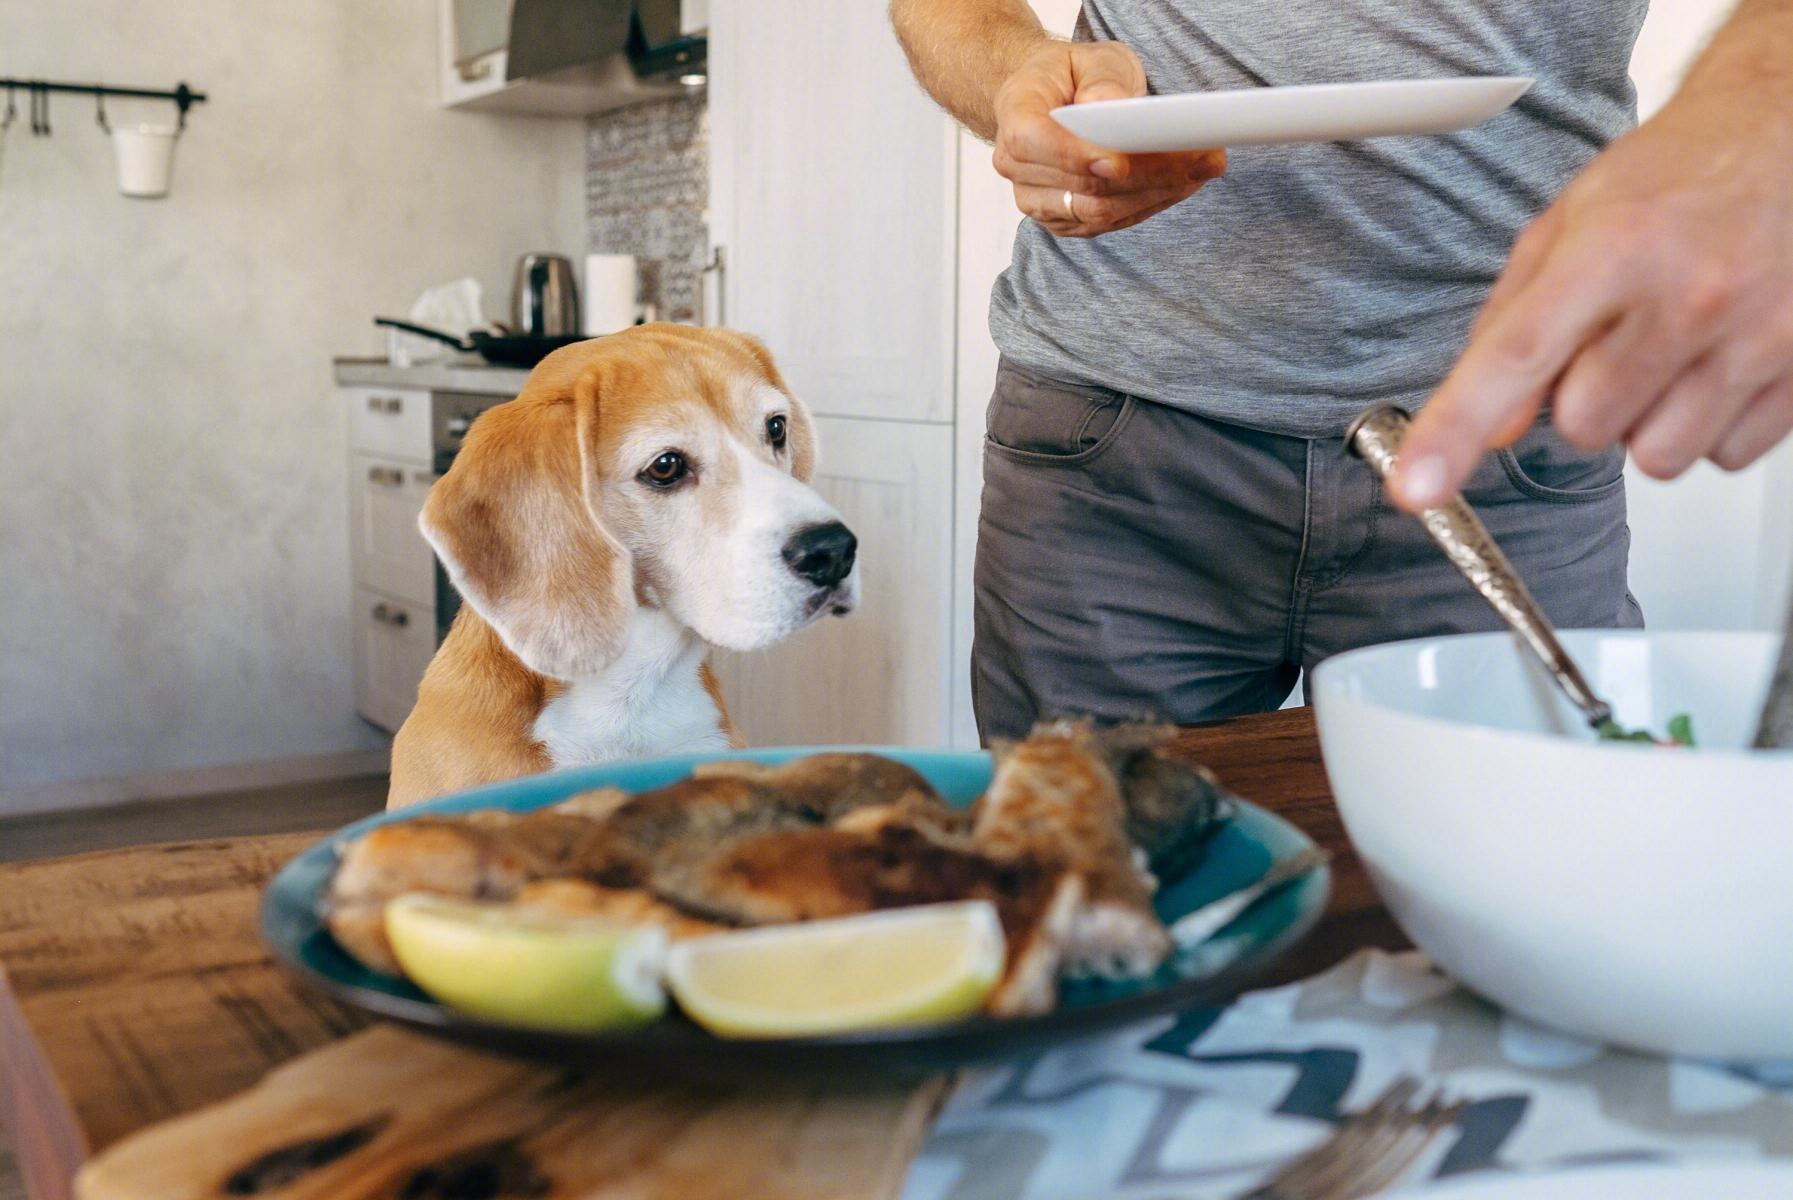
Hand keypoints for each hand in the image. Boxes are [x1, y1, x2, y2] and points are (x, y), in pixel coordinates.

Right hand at [993, 39, 1224, 237]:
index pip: (1037, 145)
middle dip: (1144, 174)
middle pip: (1081, 186)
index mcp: (1016, 118)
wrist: (1051, 102)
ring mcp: (1039, 201)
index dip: (1080, 157)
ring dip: (1155, 193)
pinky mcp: (1065, 221)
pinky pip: (1109, 222)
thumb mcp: (1089, 60)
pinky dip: (1149, 204)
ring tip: (1200, 169)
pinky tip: (1181, 184)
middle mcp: (1018, 168)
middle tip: (1196, 157)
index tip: (1121, 161)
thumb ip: (1100, 80)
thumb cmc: (1070, 78)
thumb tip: (1109, 106)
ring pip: (1099, 212)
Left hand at [1391, 89, 1792, 510]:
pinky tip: (1715, 362)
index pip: (1516, 357)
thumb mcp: (1573, 223)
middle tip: (1613, 337)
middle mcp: (1690, 293)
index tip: (1417, 486)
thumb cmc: (1680, 173)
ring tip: (1666, 351)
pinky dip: (1709, 425)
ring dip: (1645, 420)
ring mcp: (1757, 335)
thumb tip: (1489, 426)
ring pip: (1655, 455)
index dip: (1456, 429)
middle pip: (1583, 425)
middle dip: (1582, 397)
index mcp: (1615, 247)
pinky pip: (1724, 455)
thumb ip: (1513, 323)